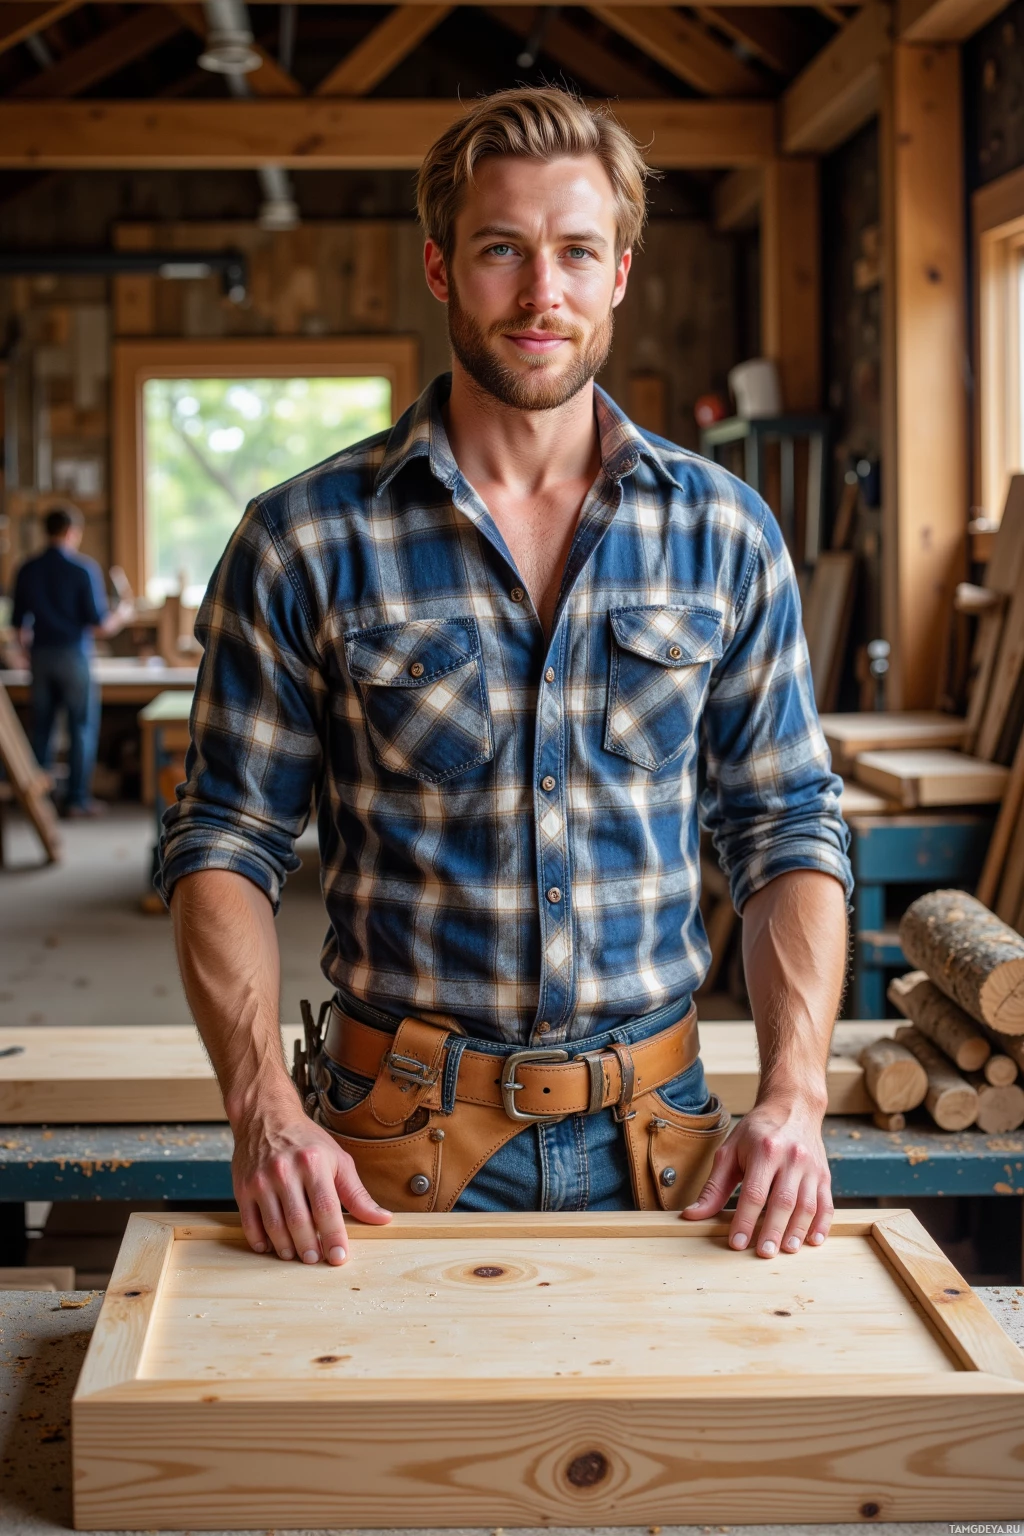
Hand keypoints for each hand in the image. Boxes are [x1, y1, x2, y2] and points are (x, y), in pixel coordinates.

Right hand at [231, 1097, 390, 1264]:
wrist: (266, 1118)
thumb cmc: (305, 1141)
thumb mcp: (337, 1160)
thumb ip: (357, 1193)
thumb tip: (382, 1218)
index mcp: (313, 1162)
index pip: (326, 1207)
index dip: (334, 1236)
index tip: (338, 1257)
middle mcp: (285, 1171)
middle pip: (299, 1221)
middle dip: (309, 1247)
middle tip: (315, 1259)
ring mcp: (261, 1180)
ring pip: (274, 1226)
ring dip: (286, 1247)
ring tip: (295, 1255)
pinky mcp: (243, 1188)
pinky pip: (250, 1223)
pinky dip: (260, 1240)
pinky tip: (271, 1246)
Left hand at [681, 1094, 832, 1256]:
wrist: (793, 1108)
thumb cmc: (758, 1131)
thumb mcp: (730, 1150)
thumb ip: (714, 1185)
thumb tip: (693, 1214)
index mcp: (764, 1150)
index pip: (754, 1193)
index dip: (745, 1221)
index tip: (736, 1243)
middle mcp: (791, 1158)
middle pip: (783, 1201)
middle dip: (773, 1230)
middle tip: (763, 1253)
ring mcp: (811, 1167)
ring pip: (807, 1205)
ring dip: (797, 1231)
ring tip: (787, 1250)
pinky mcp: (824, 1174)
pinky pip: (826, 1204)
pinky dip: (822, 1225)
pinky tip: (812, 1240)